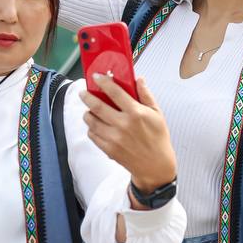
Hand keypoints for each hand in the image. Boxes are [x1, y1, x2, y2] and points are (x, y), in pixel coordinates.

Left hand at [80, 75, 176, 196]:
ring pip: (91, 121)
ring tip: (89, 110)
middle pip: (97, 106)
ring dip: (87, 113)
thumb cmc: (158, 138)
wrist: (155, 165)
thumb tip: (139, 79)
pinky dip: (91, 128)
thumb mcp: (157, 114)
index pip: (115, 92)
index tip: (97, 77)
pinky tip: (96, 125)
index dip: (103, 82)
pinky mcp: (108, 149)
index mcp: (136, 113)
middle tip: (84, 92)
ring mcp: (114, 138)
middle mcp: (123, 124)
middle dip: (87, 96)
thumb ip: (146, 95)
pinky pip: (92, 135)